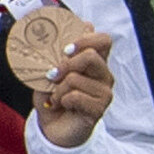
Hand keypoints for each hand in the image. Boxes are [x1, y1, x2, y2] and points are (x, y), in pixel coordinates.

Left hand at [31, 29, 116, 148]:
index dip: (87, 39)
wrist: (51, 127)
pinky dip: (61, 100)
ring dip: (58, 88)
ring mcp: (104, 92)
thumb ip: (60, 53)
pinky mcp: (100, 108)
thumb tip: (81, 27)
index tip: (66, 49)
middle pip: (91, 55)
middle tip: (53, 75)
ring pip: (76, 78)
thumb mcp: (50, 71)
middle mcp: (104, 75)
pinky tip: (62, 105)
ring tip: (56, 97)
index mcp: (94, 62)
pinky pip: (74, 96)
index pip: (104, 40)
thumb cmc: (52, 96)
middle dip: (66, 64)